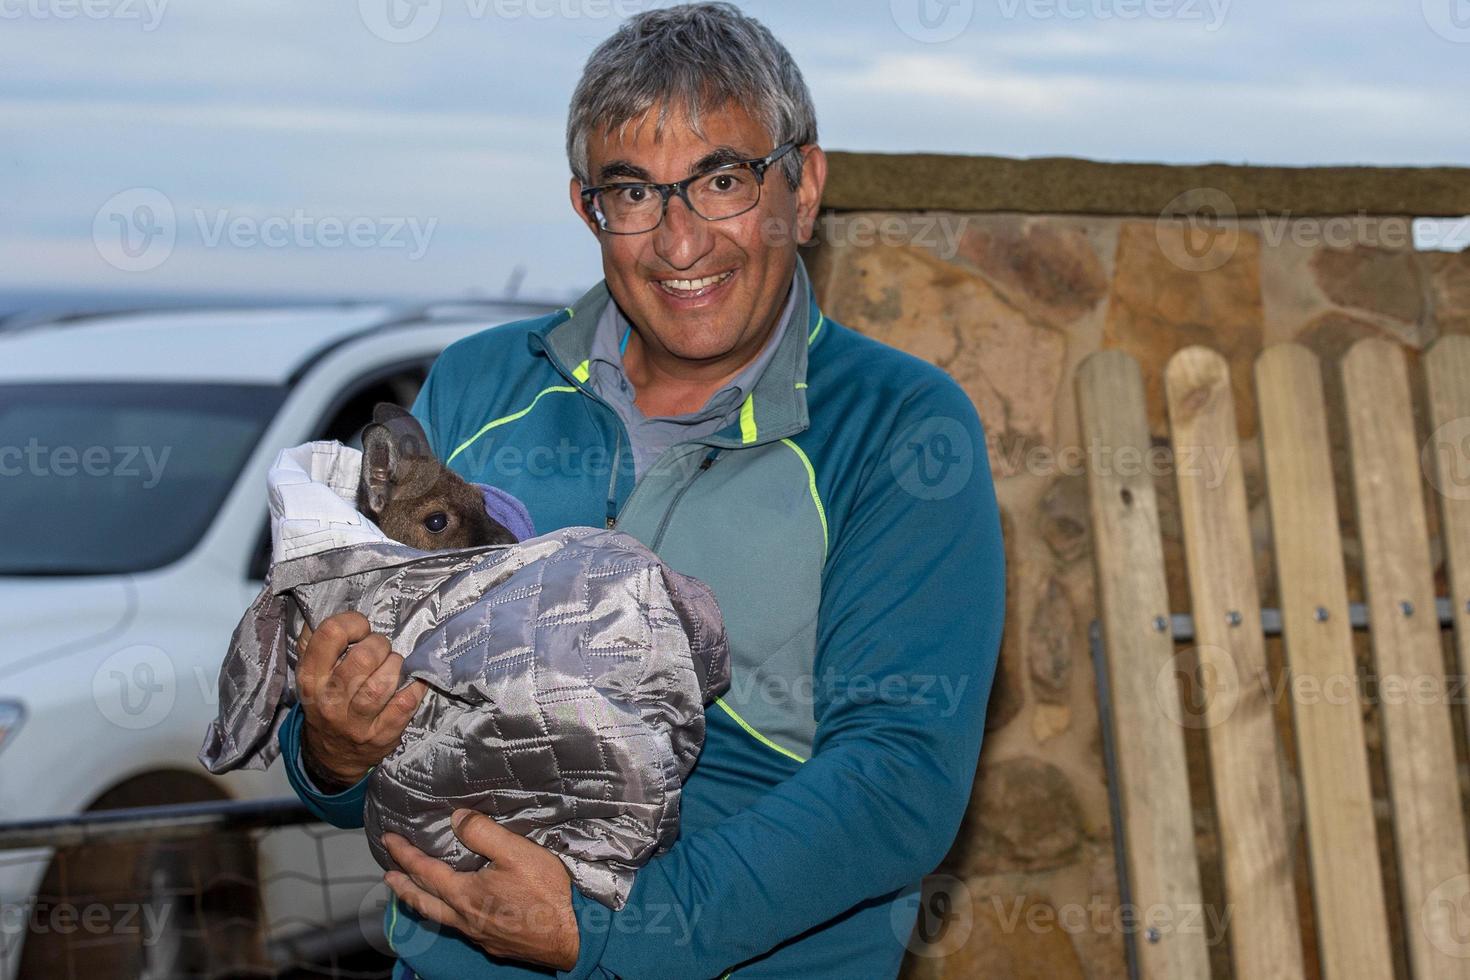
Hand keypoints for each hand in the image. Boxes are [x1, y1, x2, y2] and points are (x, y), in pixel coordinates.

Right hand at [295, 611, 426, 787]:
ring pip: (382, 684)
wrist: (331, 756)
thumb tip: (321, 611)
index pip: (330, 634)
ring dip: (395, 666)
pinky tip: (414, 681)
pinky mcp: (381, 735)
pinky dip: (415, 687)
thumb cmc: (325, 702)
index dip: (353, 622)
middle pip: (363, 658)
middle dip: (380, 645)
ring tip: (394, 665)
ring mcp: (355, 722)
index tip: (361, 629)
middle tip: (382, 649)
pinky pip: (405, 704)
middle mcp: (329, 700)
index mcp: (310, 678)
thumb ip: (314, 642)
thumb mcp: (311, 674)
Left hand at [383, 810, 579, 970]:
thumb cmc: (545, 893)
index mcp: (465, 894)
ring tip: (413, 894)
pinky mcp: (494, 943)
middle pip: (423, 901)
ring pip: (439, 918)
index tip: (389, 840)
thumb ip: (483, 833)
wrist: (570, 936)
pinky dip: (446, 915)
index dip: (404, 854)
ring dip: (421, 902)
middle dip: (403, 885)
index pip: (425, 871)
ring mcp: (479, 934)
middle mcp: (465, 918)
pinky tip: (457, 912)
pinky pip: (459, 927)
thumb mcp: (516, 852)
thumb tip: (455, 819)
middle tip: (388, 875)